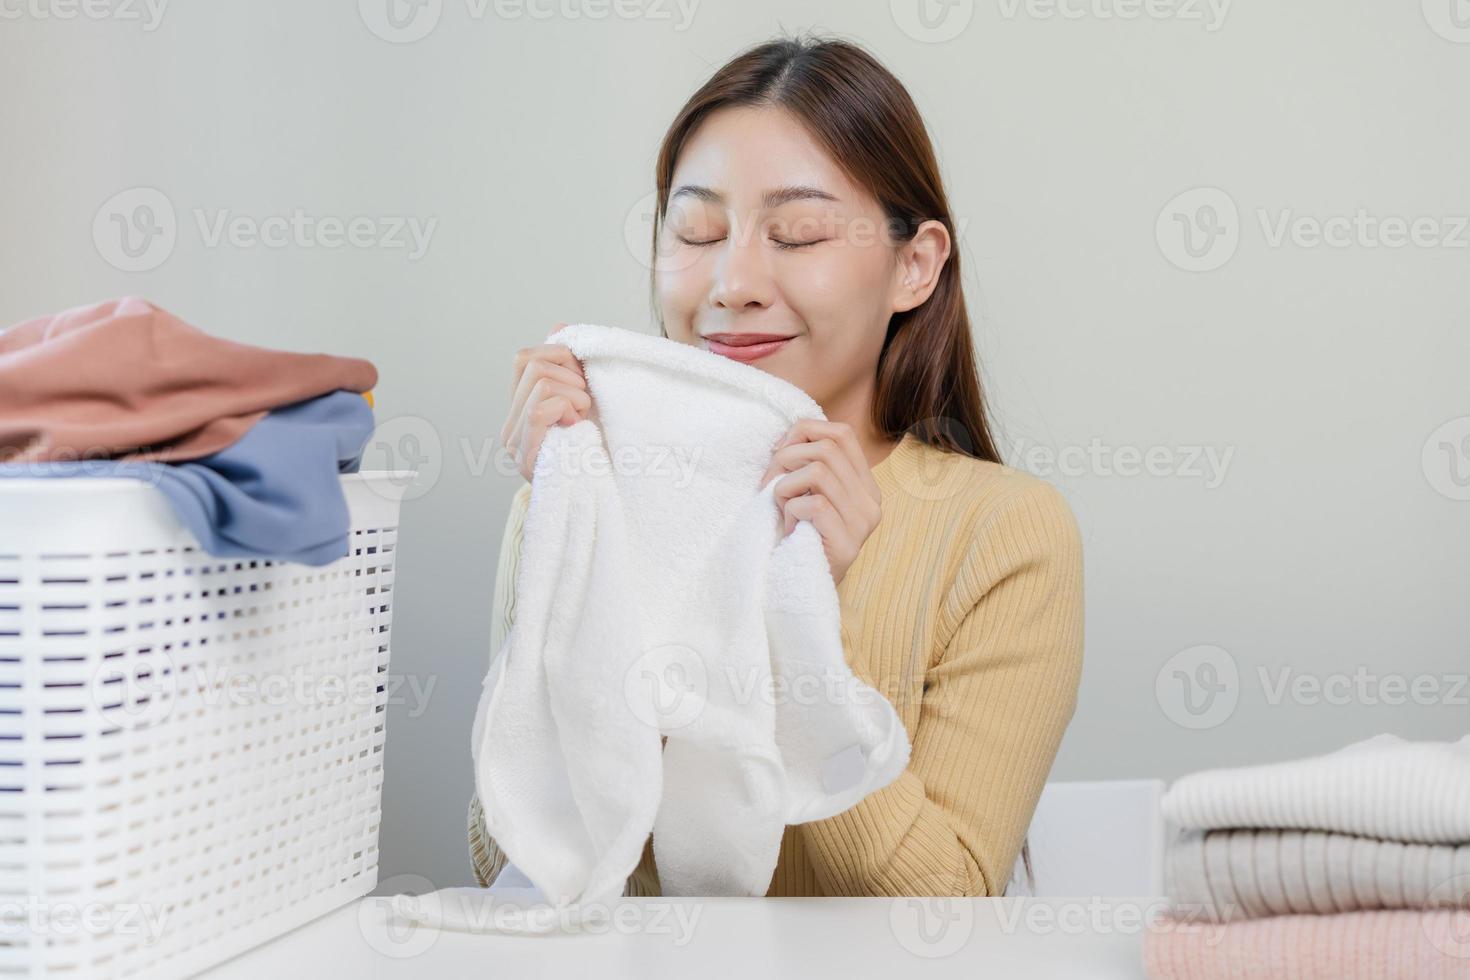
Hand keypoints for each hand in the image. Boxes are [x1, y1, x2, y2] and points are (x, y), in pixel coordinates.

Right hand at [500, 324, 591, 482]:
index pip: (523, 358)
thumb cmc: (602, 448)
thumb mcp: (588, 399)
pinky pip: (542, 408)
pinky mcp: (526, 455)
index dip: (558, 356)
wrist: (610, 494)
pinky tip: (579, 426)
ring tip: (584, 417)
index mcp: (520, 409)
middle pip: (530, 363)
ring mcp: (515, 441)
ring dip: (575, 394)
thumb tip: (559, 328)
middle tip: (586, 402)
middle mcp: (510, 425)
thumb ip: (570, 367)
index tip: (583, 379)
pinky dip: (568, 408)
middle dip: (570, 373)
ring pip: (541, 382)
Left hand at [758, 419, 882, 585]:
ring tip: (780, 503)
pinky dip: (790, 508)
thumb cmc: (799, 534)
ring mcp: (862, 524)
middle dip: (788, 456)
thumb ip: (808, 463)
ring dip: (786, 484)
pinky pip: (813, 504)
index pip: (842, 434)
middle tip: (770, 479)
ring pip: (819, 472)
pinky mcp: (847, 544)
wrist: (800, 585)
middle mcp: (871, 501)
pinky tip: (788, 524)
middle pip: (828, 448)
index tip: (780, 449)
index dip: (805, 432)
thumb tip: (787, 435)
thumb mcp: (807, 491)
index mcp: (865, 485)